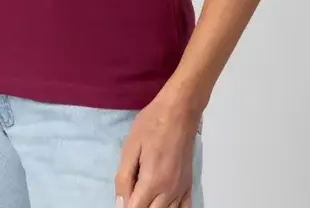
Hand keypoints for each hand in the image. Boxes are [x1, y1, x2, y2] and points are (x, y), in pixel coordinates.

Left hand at [114, 88, 200, 207]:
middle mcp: (169, 191)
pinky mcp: (189, 184)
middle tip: (132, 195)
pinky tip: (164, 205)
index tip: (122, 200)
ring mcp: (181, 189)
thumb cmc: (151, 124)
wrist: (179, 111)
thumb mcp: (130, 147)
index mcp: (152, 182)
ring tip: (144, 197)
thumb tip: (120, 203)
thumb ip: (124, 178)